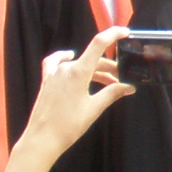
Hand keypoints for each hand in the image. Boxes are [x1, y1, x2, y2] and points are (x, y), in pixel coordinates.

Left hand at [27, 30, 132, 160]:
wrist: (42, 140)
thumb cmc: (67, 126)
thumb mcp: (94, 108)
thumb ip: (112, 93)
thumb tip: (129, 86)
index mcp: (78, 72)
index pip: (98, 44)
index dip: (113, 35)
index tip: (125, 32)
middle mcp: (65, 69)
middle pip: (93, 60)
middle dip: (110, 68)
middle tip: (122, 79)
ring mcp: (54, 74)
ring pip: (79, 64)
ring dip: (95, 70)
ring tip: (108, 82)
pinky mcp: (47, 81)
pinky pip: (56, 63)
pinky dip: (65, 59)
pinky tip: (70, 57)